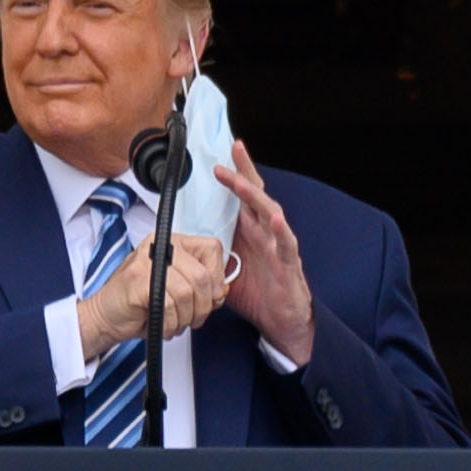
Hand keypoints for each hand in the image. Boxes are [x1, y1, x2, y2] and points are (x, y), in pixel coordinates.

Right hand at [75, 233, 229, 361]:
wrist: (104, 317)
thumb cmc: (140, 305)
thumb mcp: (178, 290)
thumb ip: (201, 285)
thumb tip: (221, 291)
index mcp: (173, 242)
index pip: (212, 248)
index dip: (217, 277)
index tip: (210, 297)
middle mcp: (159, 246)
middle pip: (202, 276)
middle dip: (202, 307)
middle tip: (192, 318)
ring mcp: (146, 262)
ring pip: (187, 293)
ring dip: (184, 318)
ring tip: (174, 322)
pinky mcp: (137, 280)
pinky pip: (169, 306)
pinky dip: (169, 324)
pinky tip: (162, 326)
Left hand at [217, 142, 315, 364]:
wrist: (281, 322)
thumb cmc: (257, 294)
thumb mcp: (225, 270)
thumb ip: (209, 252)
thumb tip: (182, 243)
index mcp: (251, 233)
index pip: (242, 198)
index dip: (233, 175)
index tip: (218, 156)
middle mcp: (266, 234)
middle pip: (257, 195)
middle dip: (245, 172)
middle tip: (234, 149)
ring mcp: (278, 246)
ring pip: (271, 212)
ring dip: (256, 196)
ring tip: (242, 181)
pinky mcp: (288, 264)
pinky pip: (286, 244)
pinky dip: (280, 231)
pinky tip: (274, 219)